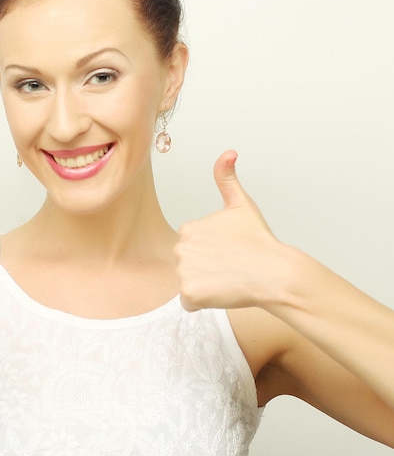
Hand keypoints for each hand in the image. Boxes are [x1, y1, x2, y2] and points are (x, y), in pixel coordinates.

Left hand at [175, 150, 289, 310]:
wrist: (274, 272)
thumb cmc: (259, 242)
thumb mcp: (241, 205)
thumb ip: (227, 178)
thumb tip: (228, 153)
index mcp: (188, 229)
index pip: (192, 249)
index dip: (211, 253)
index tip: (229, 252)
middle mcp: (181, 248)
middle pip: (188, 266)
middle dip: (206, 269)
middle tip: (230, 267)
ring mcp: (184, 271)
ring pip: (188, 284)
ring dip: (205, 285)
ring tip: (228, 279)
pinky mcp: (190, 292)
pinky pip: (189, 302)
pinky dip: (202, 302)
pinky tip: (222, 292)